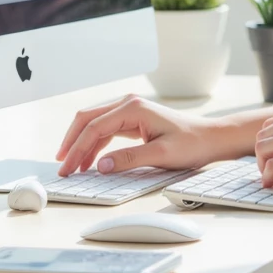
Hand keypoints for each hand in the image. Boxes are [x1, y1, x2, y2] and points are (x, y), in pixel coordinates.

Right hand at [56, 94, 215, 175]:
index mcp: (134, 108)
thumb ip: (130, 159)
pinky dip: (94, 144)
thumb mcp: (162, 155)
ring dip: (81, 144)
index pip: (95, 127)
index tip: (68, 167)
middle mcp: (129, 104)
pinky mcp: (133, 119)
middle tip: (62, 165)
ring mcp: (130, 110)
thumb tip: (101, 166)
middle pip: (88, 119)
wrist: (211, 138)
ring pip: (94, 123)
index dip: (77, 149)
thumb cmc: (192, 144)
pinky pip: (106, 130)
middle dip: (72, 142)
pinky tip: (89, 161)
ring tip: (72, 166)